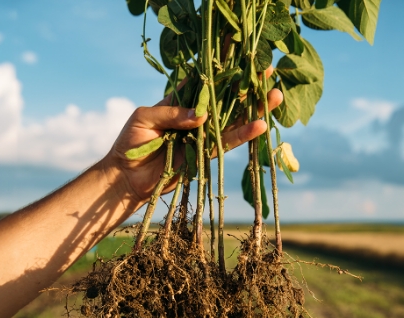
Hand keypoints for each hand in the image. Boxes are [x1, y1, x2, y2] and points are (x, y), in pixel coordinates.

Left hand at [105, 71, 283, 203]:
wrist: (127, 177)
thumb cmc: (130, 142)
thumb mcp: (144, 119)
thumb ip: (172, 114)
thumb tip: (202, 117)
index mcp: (180, 99)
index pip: (205, 80)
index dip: (224, 68)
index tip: (243, 55)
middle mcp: (196, 115)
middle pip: (226, 98)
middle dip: (248, 85)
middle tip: (269, 69)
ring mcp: (203, 134)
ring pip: (234, 119)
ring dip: (255, 108)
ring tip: (276, 96)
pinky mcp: (206, 155)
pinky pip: (227, 143)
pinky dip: (244, 135)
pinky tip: (261, 125)